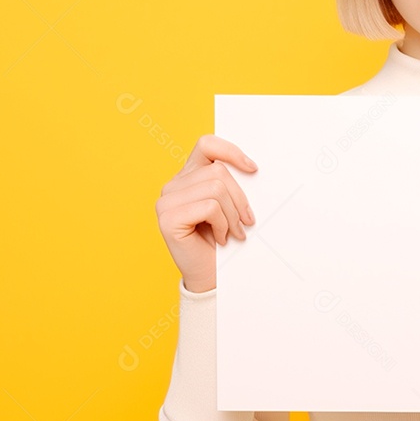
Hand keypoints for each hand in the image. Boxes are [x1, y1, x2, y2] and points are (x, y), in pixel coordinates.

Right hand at [155, 134, 257, 292]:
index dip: (231, 151)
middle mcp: (173, 185)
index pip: (207, 144)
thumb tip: (251, 168)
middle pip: (219, 171)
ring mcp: (166, 201)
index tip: (253, 169)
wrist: (212, 275)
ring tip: (232, 232)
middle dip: (239, 199)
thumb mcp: (230, 204)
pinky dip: (222, 224)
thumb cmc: (223, 239)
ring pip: (216, 188)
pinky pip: (209, 207)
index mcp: (188, 176)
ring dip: (232, 215)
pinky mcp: (167, 218)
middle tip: (245, 222)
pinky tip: (220, 238)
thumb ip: (230, 182)